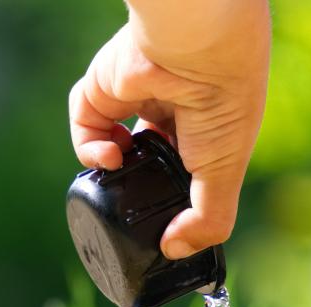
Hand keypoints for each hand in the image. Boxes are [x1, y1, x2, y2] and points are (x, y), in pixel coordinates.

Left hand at [68, 0, 269, 258]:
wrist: (198, 51)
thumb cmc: (223, 106)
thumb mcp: (225, 173)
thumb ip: (208, 219)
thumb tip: (175, 251)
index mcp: (200, 130)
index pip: (178, 167)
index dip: (167, 192)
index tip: (161, 215)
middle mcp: (166, 113)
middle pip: (139, 158)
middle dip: (134, 182)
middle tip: (134, 199)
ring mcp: (133, 99)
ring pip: (108, 142)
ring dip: (109, 166)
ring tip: (120, 170)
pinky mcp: (103, 88)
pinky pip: (85, 121)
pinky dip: (88, 144)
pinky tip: (108, 155)